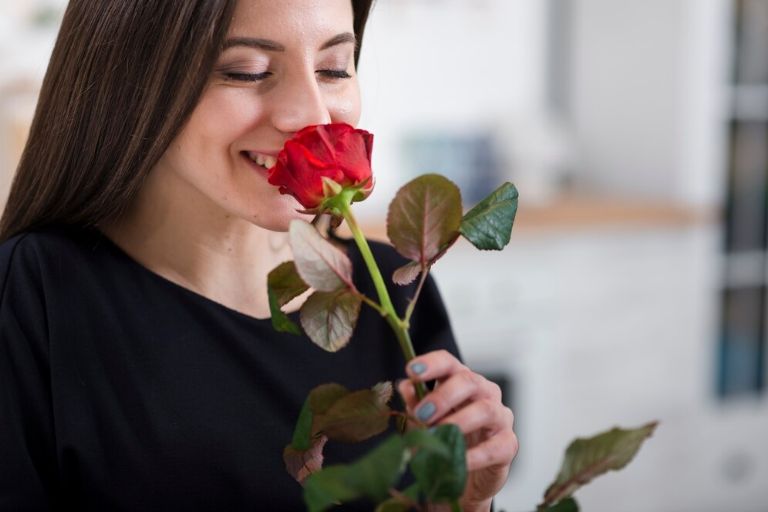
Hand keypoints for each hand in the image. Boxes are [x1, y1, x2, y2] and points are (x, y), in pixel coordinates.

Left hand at [398, 350, 517, 511]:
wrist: (467, 476)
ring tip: (438, 436)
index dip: (431, 363)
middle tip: (423, 414)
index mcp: (461, 382)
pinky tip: (458, 461)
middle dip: (444, 396)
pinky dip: (475, 454)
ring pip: (486, 410)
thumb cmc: (447, 440)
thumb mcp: (425, 422)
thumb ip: (416, 404)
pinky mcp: (508, 445)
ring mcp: (500, 417)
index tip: (412, 371)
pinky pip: (496, 446)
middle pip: (469, 381)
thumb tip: (405, 386)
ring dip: (459, 422)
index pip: (448, 363)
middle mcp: (484, 393)